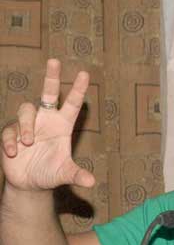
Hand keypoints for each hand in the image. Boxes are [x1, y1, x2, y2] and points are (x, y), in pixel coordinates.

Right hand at [1, 59, 95, 190]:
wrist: (29, 183)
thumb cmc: (50, 174)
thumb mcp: (64, 174)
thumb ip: (76, 175)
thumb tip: (91, 182)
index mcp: (62, 126)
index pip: (72, 104)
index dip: (77, 89)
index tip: (84, 73)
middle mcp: (46, 120)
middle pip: (48, 93)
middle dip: (51, 77)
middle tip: (55, 60)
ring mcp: (28, 125)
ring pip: (26, 110)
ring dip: (27, 126)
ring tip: (29, 143)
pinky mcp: (11, 132)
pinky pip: (9, 130)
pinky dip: (11, 140)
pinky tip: (14, 153)